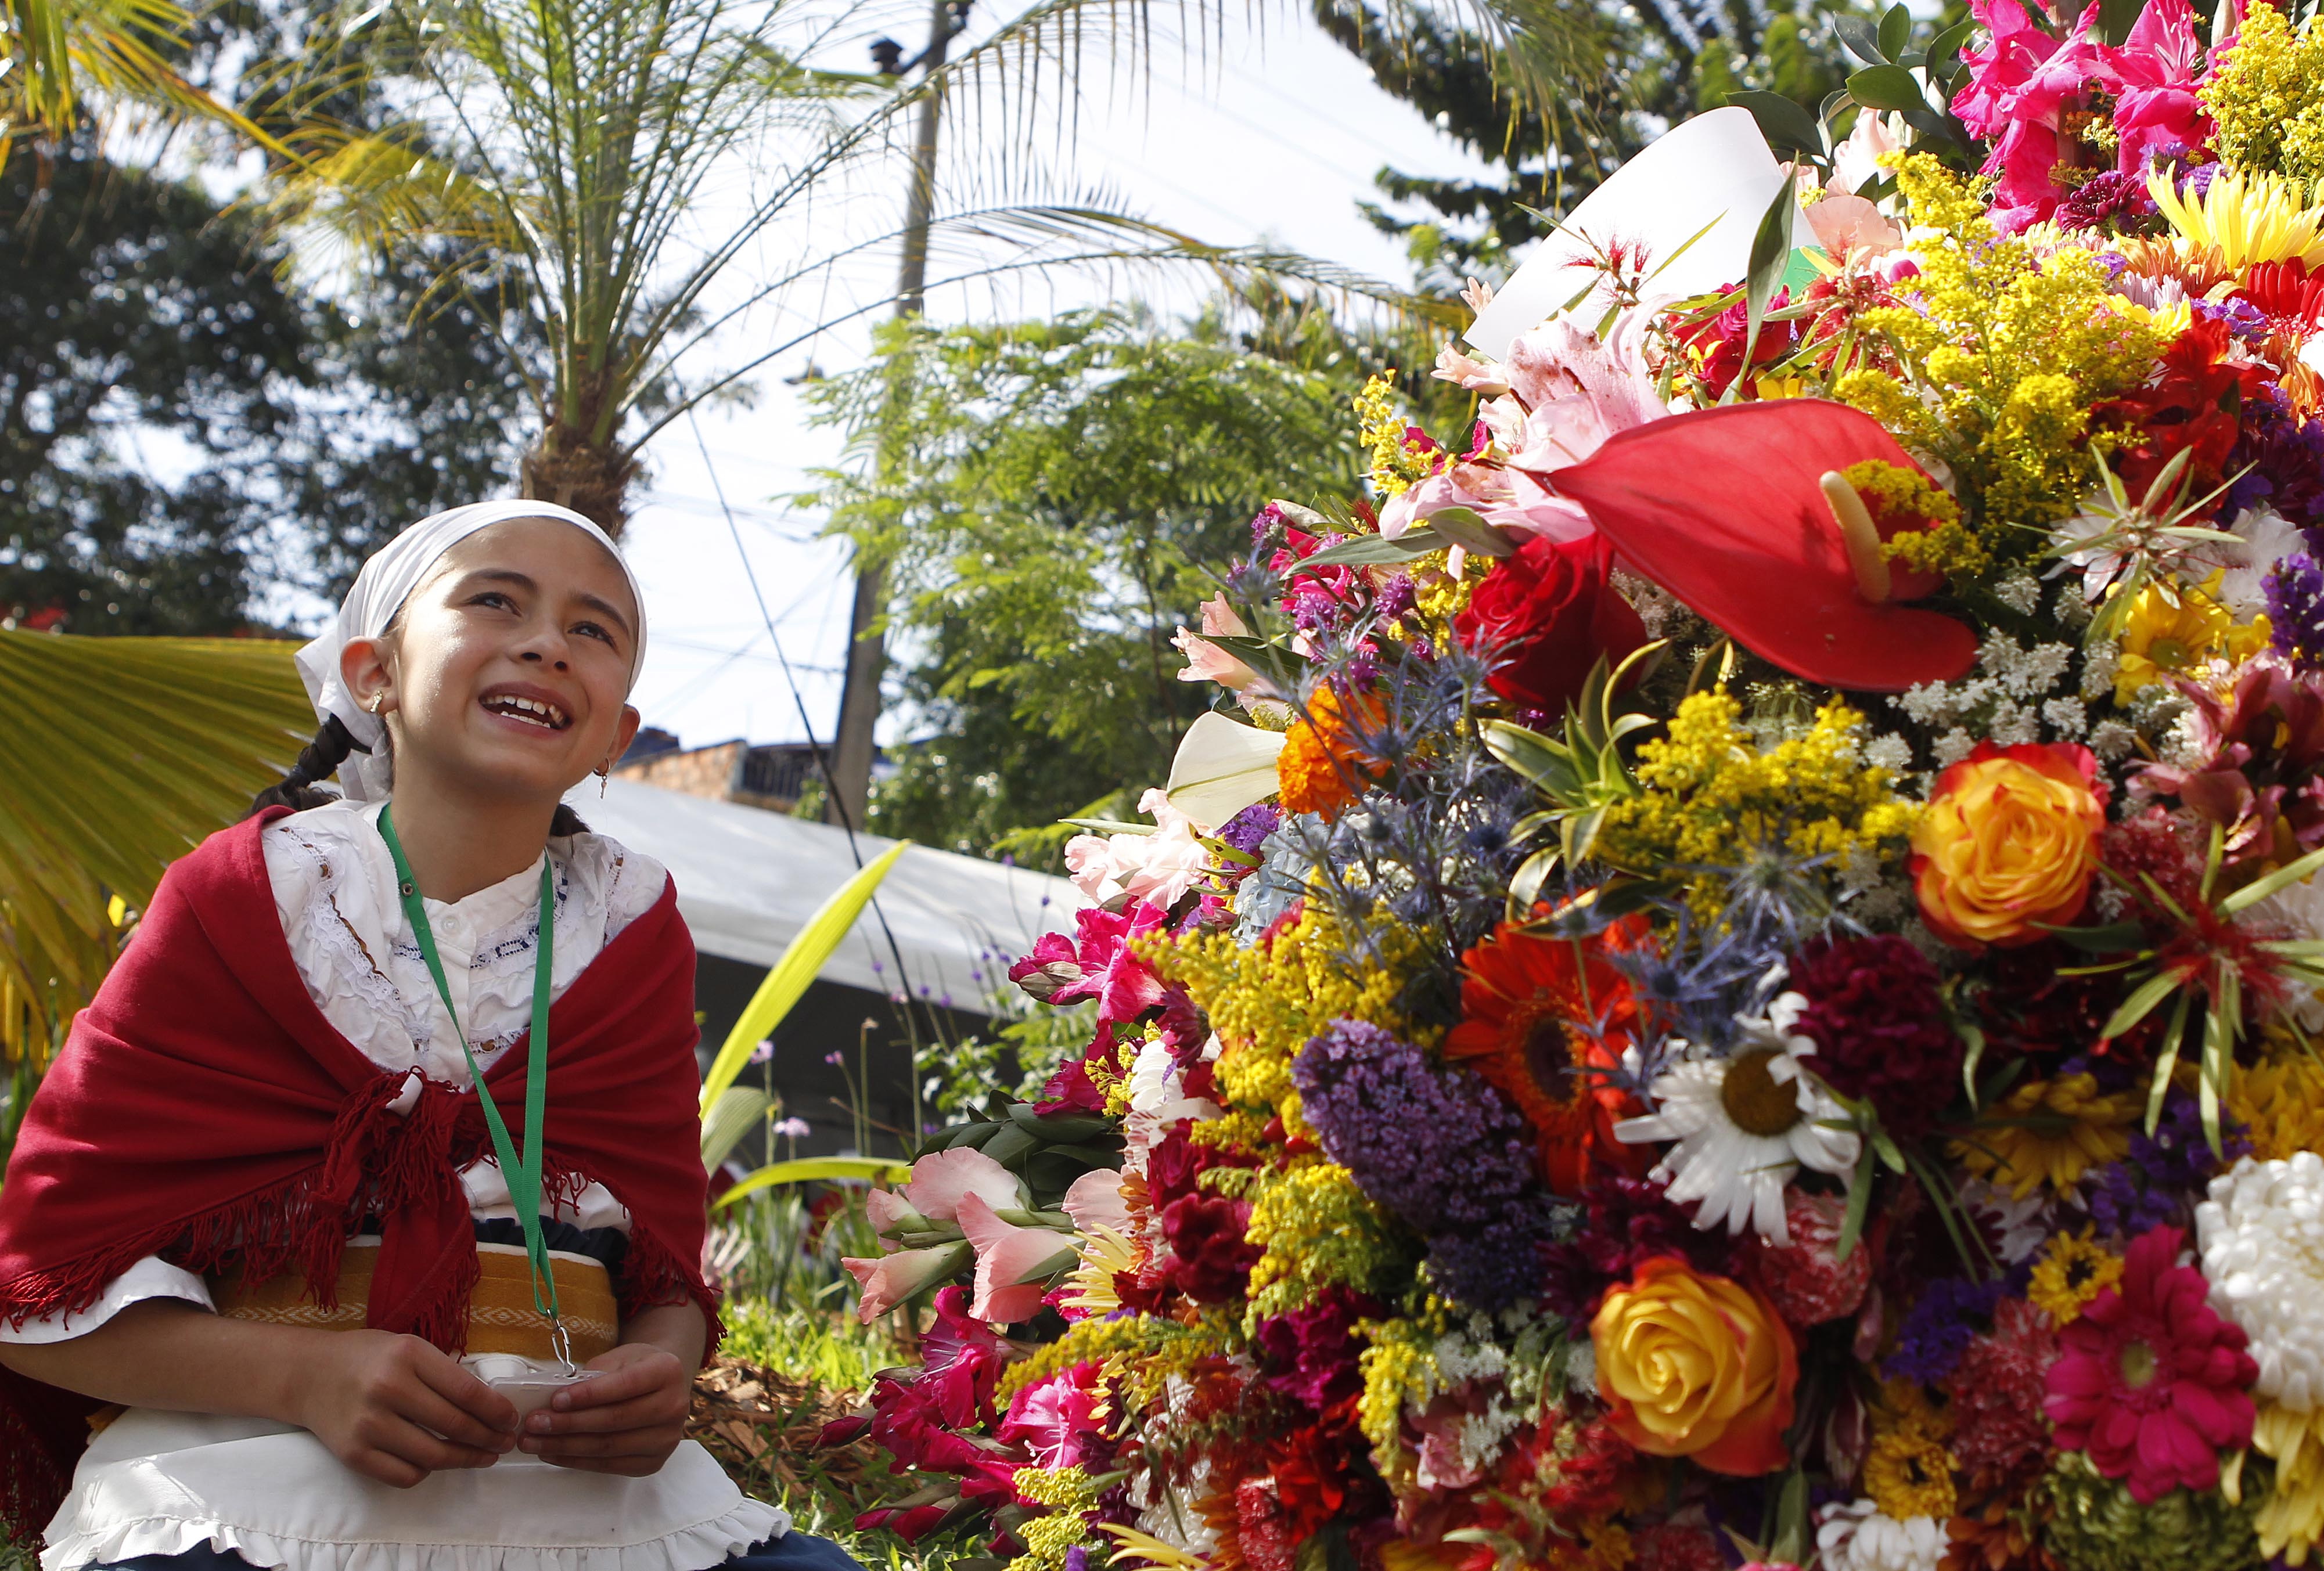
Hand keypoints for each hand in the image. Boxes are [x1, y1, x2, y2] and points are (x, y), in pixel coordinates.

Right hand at [291, 1330, 518, 1486]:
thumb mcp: (409, 1348)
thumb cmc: (368, 1358)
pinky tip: (437, 1463)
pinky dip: (427, 1472)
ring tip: (483, 1456)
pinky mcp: (353, 1454)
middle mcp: (388, 1389)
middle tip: (505, 1442)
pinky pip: (404, 1475)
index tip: (511, 1420)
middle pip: (455, 1425)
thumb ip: (444, 1372)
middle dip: (489, 1438)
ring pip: (433, 1456)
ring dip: (466, 1459)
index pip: (467, 1391)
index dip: (496, 1411)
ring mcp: (368, 1425)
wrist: (308, 1375)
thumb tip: (490, 1404)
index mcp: (408, 1356)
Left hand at [521, 1341, 692, 1474]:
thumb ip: (593, 1375)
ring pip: (608, 1447)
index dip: (589, 1394)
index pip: (625, 1385)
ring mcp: (666, 1439)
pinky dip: (576, 1461)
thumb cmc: (634, 1367)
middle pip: (615, 1420)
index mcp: (668, 1371)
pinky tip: (553, 1453)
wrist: (662, 1386)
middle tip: (534, 1423)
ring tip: (534, 1441)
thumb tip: (554, 1401)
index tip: (556, 1399)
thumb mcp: (619, 1357)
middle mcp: (674, 1407)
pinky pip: (609, 1466)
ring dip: (565, 1446)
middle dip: (569, 1423)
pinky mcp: (653, 1463)